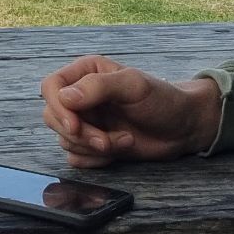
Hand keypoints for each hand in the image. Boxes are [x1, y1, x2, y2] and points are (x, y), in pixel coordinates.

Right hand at [40, 55, 222, 167]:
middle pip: (53, 118)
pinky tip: (120, 149)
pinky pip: (76, 158)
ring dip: (94, 148)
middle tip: (108, 140)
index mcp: (85, 73)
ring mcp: (86, 121)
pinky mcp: (92, 145)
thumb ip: (99, 87)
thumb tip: (65, 97)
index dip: (58, 109)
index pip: (51, 88)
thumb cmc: (162, 99)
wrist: (183, 127)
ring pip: (65, 141)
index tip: (75, 125)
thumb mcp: (133, 86)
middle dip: (81, 135)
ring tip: (125, 140)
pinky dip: (96, 160)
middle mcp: (81, 97)